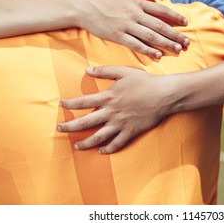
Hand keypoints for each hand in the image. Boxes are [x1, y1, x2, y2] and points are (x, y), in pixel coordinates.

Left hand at [57, 66, 178, 153]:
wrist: (163, 95)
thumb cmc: (144, 82)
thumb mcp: (123, 71)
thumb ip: (104, 71)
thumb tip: (87, 70)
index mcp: (108, 97)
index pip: (82, 102)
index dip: (69, 104)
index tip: (61, 105)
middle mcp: (111, 112)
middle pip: (85, 122)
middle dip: (69, 127)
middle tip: (59, 129)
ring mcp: (120, 124)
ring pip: (98, 137)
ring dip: (85, 143)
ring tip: (76, 147)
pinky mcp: (131, 131)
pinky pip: (117, 143)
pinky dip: (108, 149)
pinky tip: (101, 152)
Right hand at [76, 0, 189, 58]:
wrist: (84, 7)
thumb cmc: (105, 0)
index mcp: (137, 2)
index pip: (161, 10)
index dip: (175, 17)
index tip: (186, 23)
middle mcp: (134, 13)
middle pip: (160, 25)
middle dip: (175, 34)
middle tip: (186, 42)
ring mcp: (126, 25)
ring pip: (151, 35)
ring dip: (166, 43)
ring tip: (177, 49)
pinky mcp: (118, 35)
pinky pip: (136, 44)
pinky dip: (148, 50)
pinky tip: (157, 55)